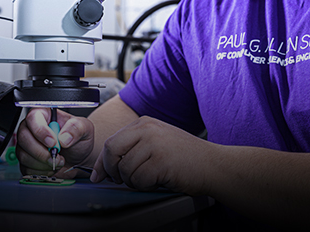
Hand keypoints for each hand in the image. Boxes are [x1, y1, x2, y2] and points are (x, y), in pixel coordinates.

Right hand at [16, 108, 94, 177]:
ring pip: (23, 155)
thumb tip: (64, 136)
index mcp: (44, 115)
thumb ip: (77, 128)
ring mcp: (27, 145)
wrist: (79, 157)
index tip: (52, 142)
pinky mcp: (25, 161)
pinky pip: (26, 168)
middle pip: (23, 137)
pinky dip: (41, 171)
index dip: (40, 131)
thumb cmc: (78, 138)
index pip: (33, 118)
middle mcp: (32, 128)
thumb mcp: (84, 128)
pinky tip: (52, 166)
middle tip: (57, 155)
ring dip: (43, 162)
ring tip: (58, 160)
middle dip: (41, 151)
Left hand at [91, 116, 212, 195]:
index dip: (102, 162)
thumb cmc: (184, 156)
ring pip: (124, 169)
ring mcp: (153, 143)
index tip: (98, 175)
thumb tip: (105, 167)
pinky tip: (158, 180)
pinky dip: (145, 186)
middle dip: (113, 170)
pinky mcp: (160, 160)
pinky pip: (138, 180)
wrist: (211, 163)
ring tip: (150, 177)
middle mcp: (147, 129)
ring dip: (133, 181)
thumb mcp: (156, 142)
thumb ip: (133, 147)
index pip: (111, 141)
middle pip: (111, 150)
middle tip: (122, 179)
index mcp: (144, 123)